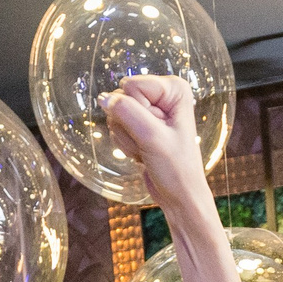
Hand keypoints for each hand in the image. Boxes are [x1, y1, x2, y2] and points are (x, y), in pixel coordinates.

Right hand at [103, 74, 210, 214]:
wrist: (179, 195)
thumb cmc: (176, 169)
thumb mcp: (152, 138)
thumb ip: (127, 113)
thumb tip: (103, 98)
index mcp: (174, 89)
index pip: (132, 86)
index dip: (137, 110)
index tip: (155, 130)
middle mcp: (163, 94)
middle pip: (122, 97)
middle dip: (129, 124)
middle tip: (149, 141)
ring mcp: (151, 109)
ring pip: (116, 113)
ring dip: (127, 136)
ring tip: (147, 148)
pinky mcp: (140, 123)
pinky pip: (117, 125)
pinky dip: (126, 143)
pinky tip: (142, 152)